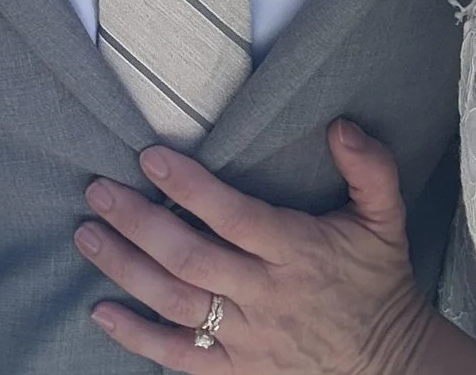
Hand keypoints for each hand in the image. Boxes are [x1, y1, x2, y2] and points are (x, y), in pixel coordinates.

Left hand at [75, 120, 437, 374]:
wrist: (388, 366)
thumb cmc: (378, 282)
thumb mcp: (387, 220)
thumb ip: (371, 168)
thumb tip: (341, 126)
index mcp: (298, 252)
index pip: (235, 217)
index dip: (191, 187)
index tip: (150, 157)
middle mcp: (266, 296)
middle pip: (191, 258)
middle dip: (138, 223)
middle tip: (98, 191)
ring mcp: (247, 338)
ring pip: (175, 303)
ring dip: (125, 269)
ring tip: (86, 235)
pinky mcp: (236, 371)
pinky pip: (178, 357)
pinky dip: (137, 337)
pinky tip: (101, 310)